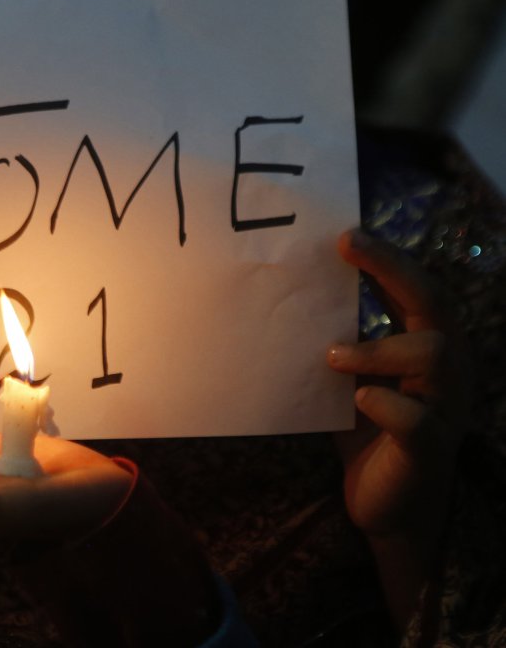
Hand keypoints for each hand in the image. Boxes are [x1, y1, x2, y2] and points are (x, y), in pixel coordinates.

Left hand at [327, 229, 471, 623]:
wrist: (386, 507)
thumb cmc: (368, 434)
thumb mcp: (352, 381)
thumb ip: (341, 345)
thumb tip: (292, 302)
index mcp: (427, 347)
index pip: (416, 289)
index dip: (388, 258)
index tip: (346, 233)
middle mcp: (446, 370)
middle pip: (433, 304)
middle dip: (392, 268)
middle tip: (348, 245)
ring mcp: (444, 408)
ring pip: (433, 353)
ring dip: (378, 346)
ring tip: (333, 355)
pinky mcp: (429, 448)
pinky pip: (418, 419)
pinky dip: (387, 404)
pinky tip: (359, 401)